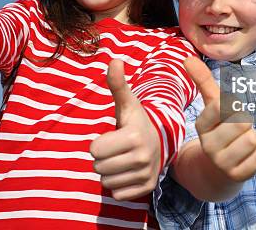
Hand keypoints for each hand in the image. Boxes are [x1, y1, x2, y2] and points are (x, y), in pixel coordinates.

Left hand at [90, 60, 160, 200]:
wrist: (161, 142)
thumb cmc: (136, 121)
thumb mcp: (127, 104)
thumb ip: (118, 84)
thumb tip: (114, 60)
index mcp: (134, 136)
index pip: (94, 149)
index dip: (98, 143)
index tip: (112, 136)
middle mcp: (142, 157)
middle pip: (98, 167)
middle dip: (102, 158)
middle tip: (116, 148)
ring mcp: (146, 175)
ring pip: (105, 182)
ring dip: (109, 172)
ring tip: (121, 159)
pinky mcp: (146, 189)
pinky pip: (116, 194)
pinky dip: (117, 185)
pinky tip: (126, 172)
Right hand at [185, 57, 255, 181]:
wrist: (215, 172)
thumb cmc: (218, 130)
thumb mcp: (211, 107)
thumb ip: (203, 82)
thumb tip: (188, 58)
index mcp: (201, 125)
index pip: (222, 105)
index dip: (231, 106)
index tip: (225, 113)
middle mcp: (208, 145)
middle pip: (242, 121)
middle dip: (244, 122)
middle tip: (235, 130)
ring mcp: (222, 162)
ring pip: (252, 138)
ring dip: (252, 137)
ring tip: (240, 143)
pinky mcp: (238, 175)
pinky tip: (245, 156)